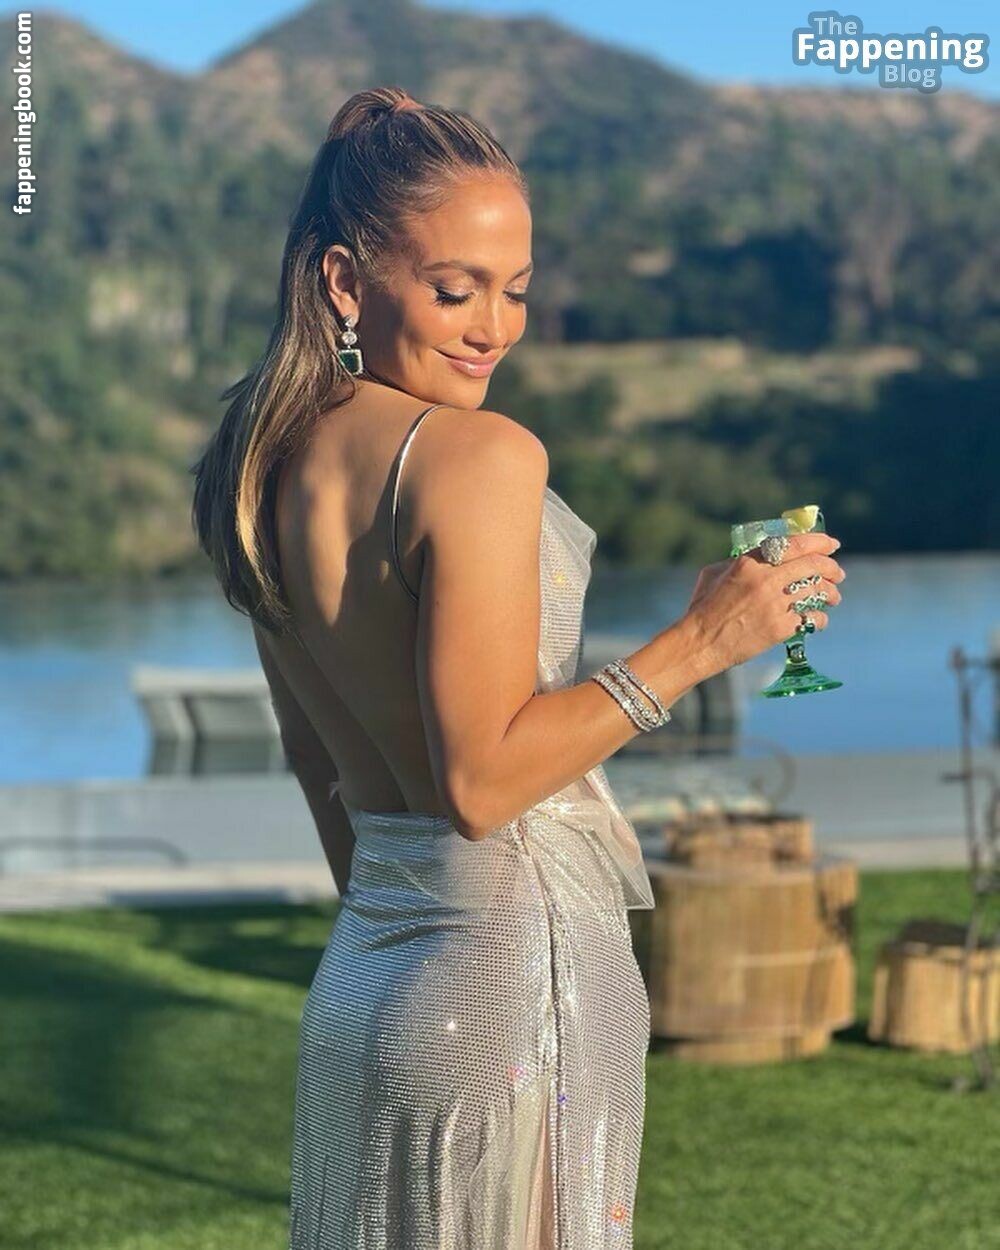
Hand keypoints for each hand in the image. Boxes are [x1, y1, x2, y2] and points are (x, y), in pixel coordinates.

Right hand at [684, 533, 845, 671]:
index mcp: (749, 562)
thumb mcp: (714, 574)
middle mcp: (765, 580)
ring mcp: (774, 604)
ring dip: (831, 593)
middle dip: (832, 568)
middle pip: (813, 566)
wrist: (699, 642)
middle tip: (838, 573)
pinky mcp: (779, 628)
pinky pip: (811, 618)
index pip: (795, 544)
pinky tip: (818, 619)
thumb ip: (740, 561)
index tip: (832, 545)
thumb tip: (762, 556)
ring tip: (833, 597)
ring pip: (816, 591)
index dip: (820, 542)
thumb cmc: (703, 608)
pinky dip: (819, 619)